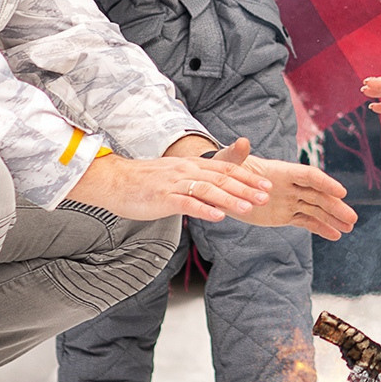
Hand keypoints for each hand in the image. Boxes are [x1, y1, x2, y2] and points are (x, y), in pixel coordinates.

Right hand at [62, 139, 270, 223]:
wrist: (114, 181)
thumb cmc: (143, 182)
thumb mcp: (174, 176)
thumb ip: (195, 183)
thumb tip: (214, 194)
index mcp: (191, 165)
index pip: (225, 169)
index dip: (247, 176)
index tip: (266, 184)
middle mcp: (186, 170)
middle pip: (222, 178)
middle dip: (246, 187)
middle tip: (266, 196)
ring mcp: (175, 183)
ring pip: (209, 190)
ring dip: (231, 199)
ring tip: (249, 207)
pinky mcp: (163, 197)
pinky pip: (187, 203)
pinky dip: (204, 209)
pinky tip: (218, 216)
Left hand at [206, 137, 358, 240]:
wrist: (222, 187)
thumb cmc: (225, 169)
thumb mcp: (228, 162)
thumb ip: (237, 154)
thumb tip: (242, 141)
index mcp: (281, 171)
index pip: (308, 176)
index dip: (325, 183)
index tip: (342, 192)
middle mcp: (290, 186)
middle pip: (318, 195)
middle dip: (335, 206)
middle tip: (352, 218)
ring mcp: (289, 201)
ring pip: (316, 209)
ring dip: (333, 218)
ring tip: (350, 228)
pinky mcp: (285, 215)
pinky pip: (306, 222)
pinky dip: (320, 228)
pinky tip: (335, 235)